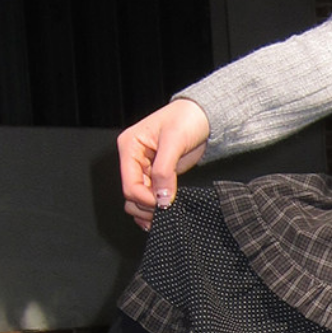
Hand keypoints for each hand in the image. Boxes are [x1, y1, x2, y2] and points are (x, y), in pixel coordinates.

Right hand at [118, 98, 210, 230]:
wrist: (202, 116)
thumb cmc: (186, 118)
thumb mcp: (174, 140)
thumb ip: (165, 170)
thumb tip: (161, 199)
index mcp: (129, 146)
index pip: (129, 185)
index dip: (145, 200)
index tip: (163, 204)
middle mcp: (134, 160)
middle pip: (131, 196)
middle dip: (146, 208)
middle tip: (166, 212)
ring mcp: (145, 170)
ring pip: (138, 200)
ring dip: (149, 212)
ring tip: (166, 215)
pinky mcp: (157, 177)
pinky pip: (150, 198)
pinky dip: (155, 209)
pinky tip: (165, 214)